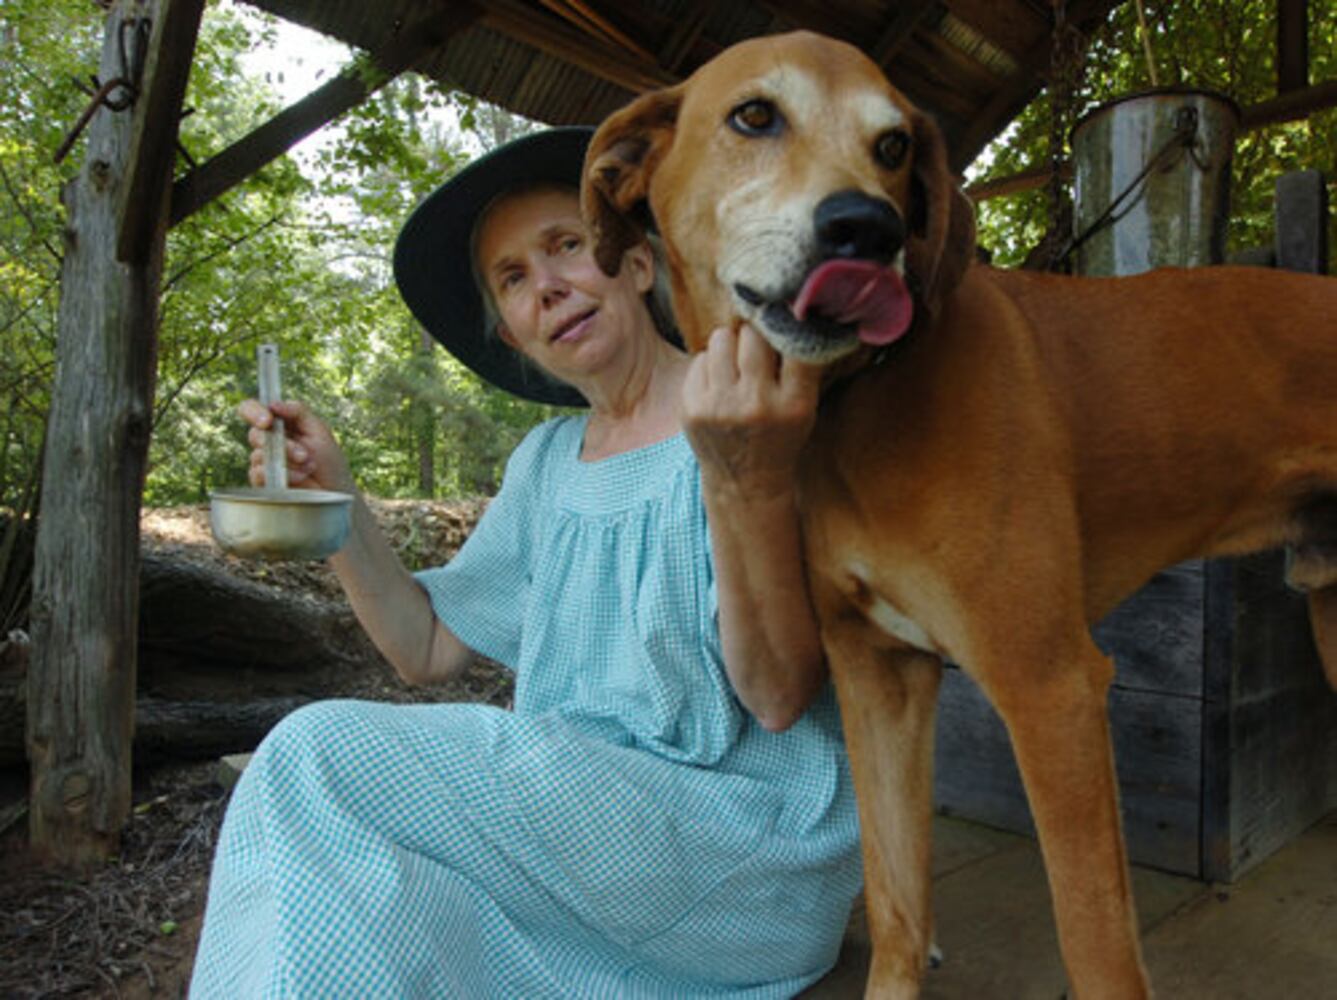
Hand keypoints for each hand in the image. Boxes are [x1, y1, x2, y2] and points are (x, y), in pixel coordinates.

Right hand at [238, 398, 354, 493]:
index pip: (252, 409)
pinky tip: (300, 478)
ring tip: (309, 467)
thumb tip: (273, 404)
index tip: (267, 421)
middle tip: (303, 454)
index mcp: (279, 424)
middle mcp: (267, 440)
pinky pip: (258, 474)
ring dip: (288, 461)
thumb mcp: (319, 430)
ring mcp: (263, 461)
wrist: (334, 491)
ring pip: (258, 455)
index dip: (253, 411)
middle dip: (283, 444)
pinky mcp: (263, 481)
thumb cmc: (329, 460)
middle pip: (254, 434)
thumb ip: (299, 412)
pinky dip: (284, 475)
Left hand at [681, 324, 821, 497]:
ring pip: (721, 339)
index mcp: (793, 405)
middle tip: (757, 346)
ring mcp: (719, 408)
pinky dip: (711, 364)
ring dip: (730, 343)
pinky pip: (700, 358)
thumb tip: (786, 309)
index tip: (785, 320)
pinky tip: (720, 384)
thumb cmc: (779, 437)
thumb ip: (800, 365)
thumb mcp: (803, 408)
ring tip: (737, 362)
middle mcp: (755, 405)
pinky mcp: (691, 409)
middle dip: (755, 335)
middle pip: (752, 335)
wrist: (745, 483)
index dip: (788, 327)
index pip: (795, 345)